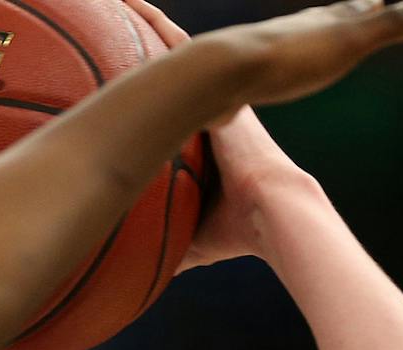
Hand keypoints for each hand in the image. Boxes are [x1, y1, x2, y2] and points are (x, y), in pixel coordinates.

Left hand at [119, 1, 319, 269]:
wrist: (276, 210)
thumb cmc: (241, 230)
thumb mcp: (197, 235)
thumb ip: (171, 240)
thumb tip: (144, 269)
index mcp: (217, 136)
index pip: (187, 105)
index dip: (168, 86)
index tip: (148, 66)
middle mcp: (218, 108)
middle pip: (181, 66)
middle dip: (159, 39)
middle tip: (132, 13)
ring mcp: (219, 96)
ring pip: (177, 50)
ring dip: (152, 26)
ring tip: (127, 1)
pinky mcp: (218, 91)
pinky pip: (176, 48)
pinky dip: (155, 27)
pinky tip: (135, 5)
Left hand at [201, 0, 402, 110]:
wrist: (221, 76)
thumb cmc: (290, 61)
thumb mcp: (348, 44)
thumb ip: (386, 27)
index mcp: (322, 23)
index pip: (354, 11)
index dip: (370, 8)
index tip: (377, 1)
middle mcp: (294, 31)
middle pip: (324, 21)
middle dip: (343, 16)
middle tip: (357, 9)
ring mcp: (264, 52)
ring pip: (293, 41)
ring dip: (308, 39)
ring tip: (314, 39)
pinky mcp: (239, 79)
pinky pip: (263, 71)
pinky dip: (274, 69)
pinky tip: (265, 78)